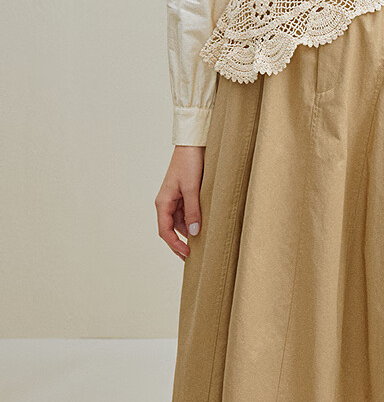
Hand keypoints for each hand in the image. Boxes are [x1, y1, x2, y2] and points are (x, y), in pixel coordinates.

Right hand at [155, 146, 205, 260]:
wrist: (193, 143)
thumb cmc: (189, 162)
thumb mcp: (192, 188)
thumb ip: (193, 211)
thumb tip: (193, 233)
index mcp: (163, 202)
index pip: (165, 231)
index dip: (174, 245)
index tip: (187, 254)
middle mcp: (167, 202)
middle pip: (171, 229)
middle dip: (180, 243)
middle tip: (193, 257)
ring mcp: (176, 199)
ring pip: (180, 222)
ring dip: (188, 233)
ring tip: (201, 244)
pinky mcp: (185, 194)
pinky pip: (187, 213)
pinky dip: (193, 221)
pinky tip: (203, 227)